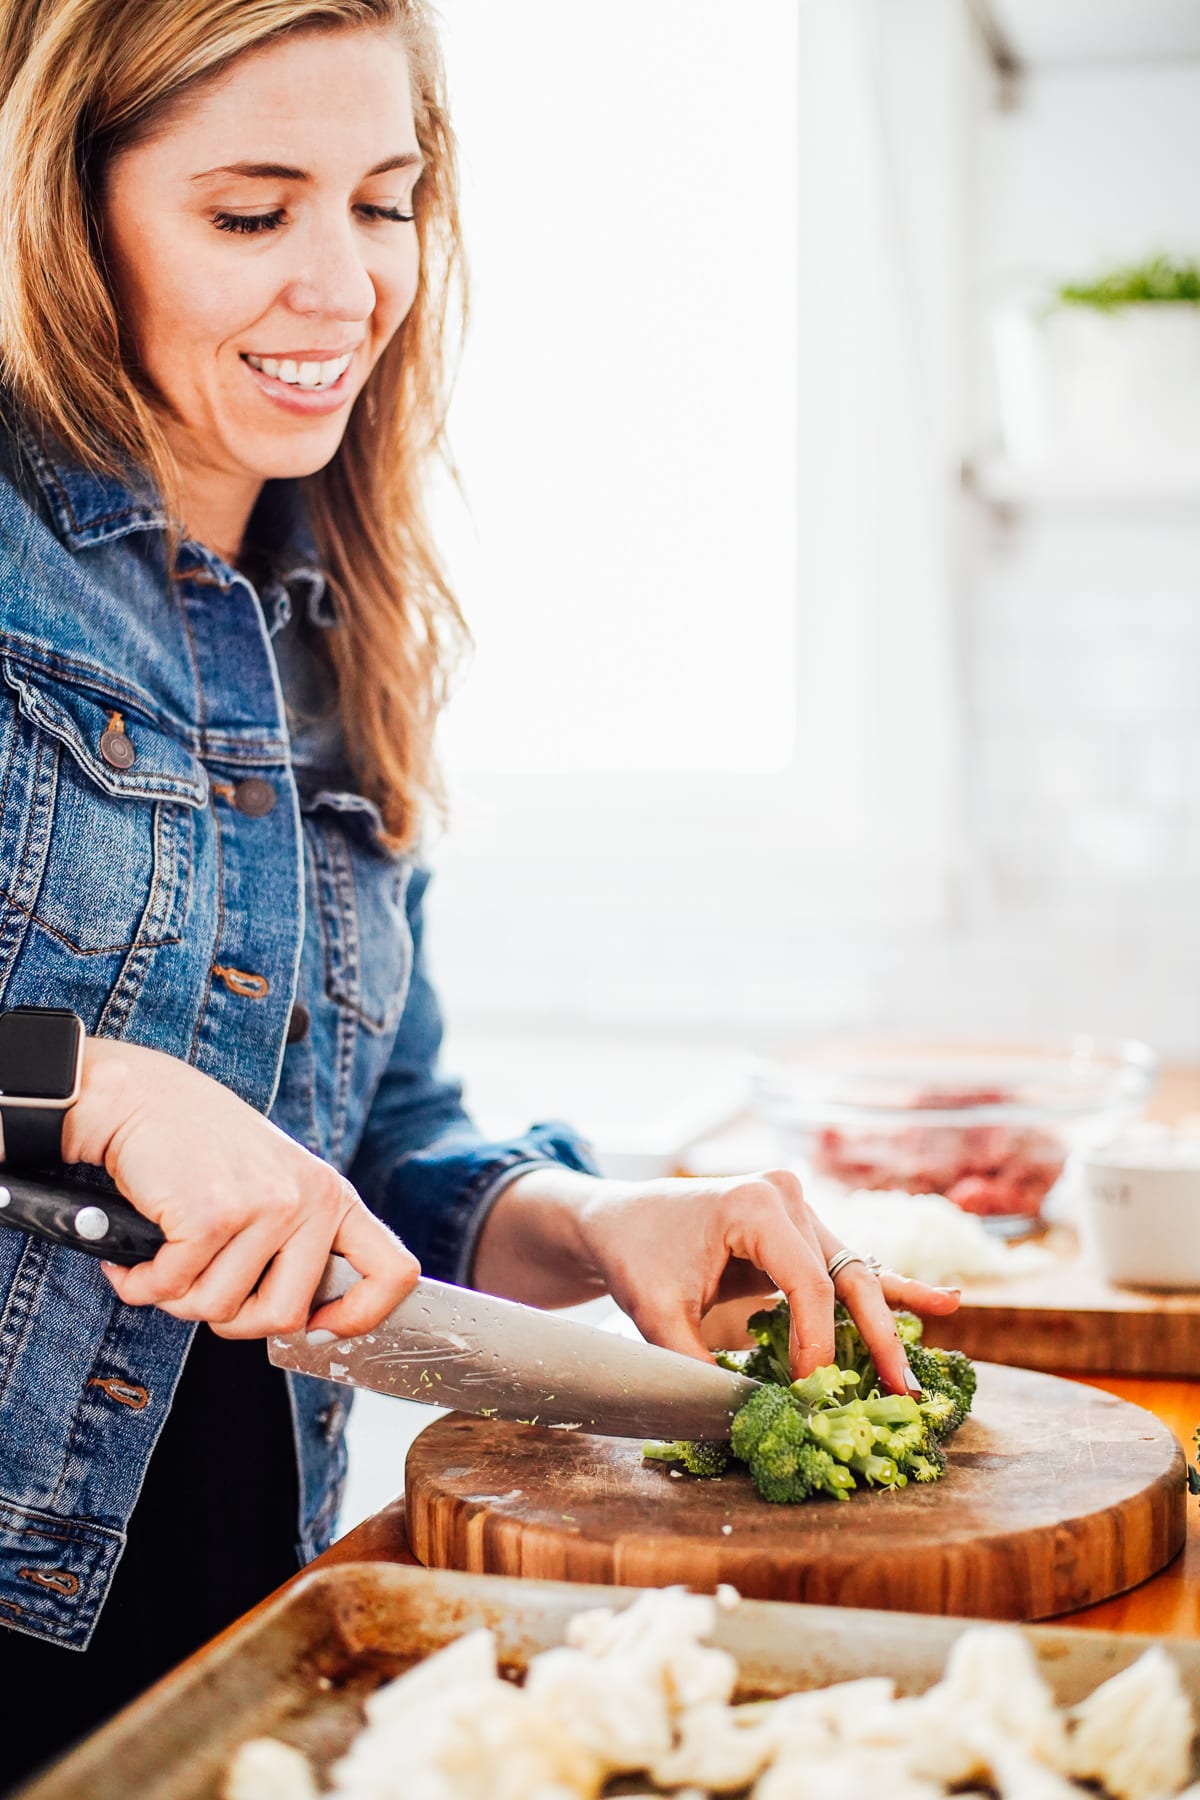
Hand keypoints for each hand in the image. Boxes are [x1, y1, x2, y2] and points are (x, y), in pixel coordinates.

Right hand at [64, 1039, 418, 1338]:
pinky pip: (175, 1289)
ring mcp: (266, 1205)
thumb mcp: (276, 1186)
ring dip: (178, 1297)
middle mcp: (310, 1199)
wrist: (141, 1098)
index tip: (321, 1330)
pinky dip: (142, 1284)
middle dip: (233, 1320)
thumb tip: (306, 1326)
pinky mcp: (214, 1214)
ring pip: (221, 1309)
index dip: (362, 1319)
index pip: (394, 1273)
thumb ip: (299, 1242)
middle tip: (202, 1286)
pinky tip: (136, 1259)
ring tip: (168, 1255)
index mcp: (334, 1197)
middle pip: (285, 1317)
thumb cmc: (201, 1150)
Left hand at [472, 1167, 959, 1395]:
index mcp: (754, 1202)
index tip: (813, 1393)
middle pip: (847, 1274)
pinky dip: (893, 1289)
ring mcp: (800, 1210)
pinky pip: (850, 1264)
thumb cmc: (632, 1256)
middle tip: (906, 1391)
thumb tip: (738, 1423)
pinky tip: (945, 1301)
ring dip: (888, 1324)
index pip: (807, 1282)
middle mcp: (787, 1197)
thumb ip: (694, 1364)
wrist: (616, 1218)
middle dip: (879, 1337)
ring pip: (856, 1273)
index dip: (818, 1343)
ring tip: (927, 1366)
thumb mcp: (654, 1312)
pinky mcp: (803, 1231)